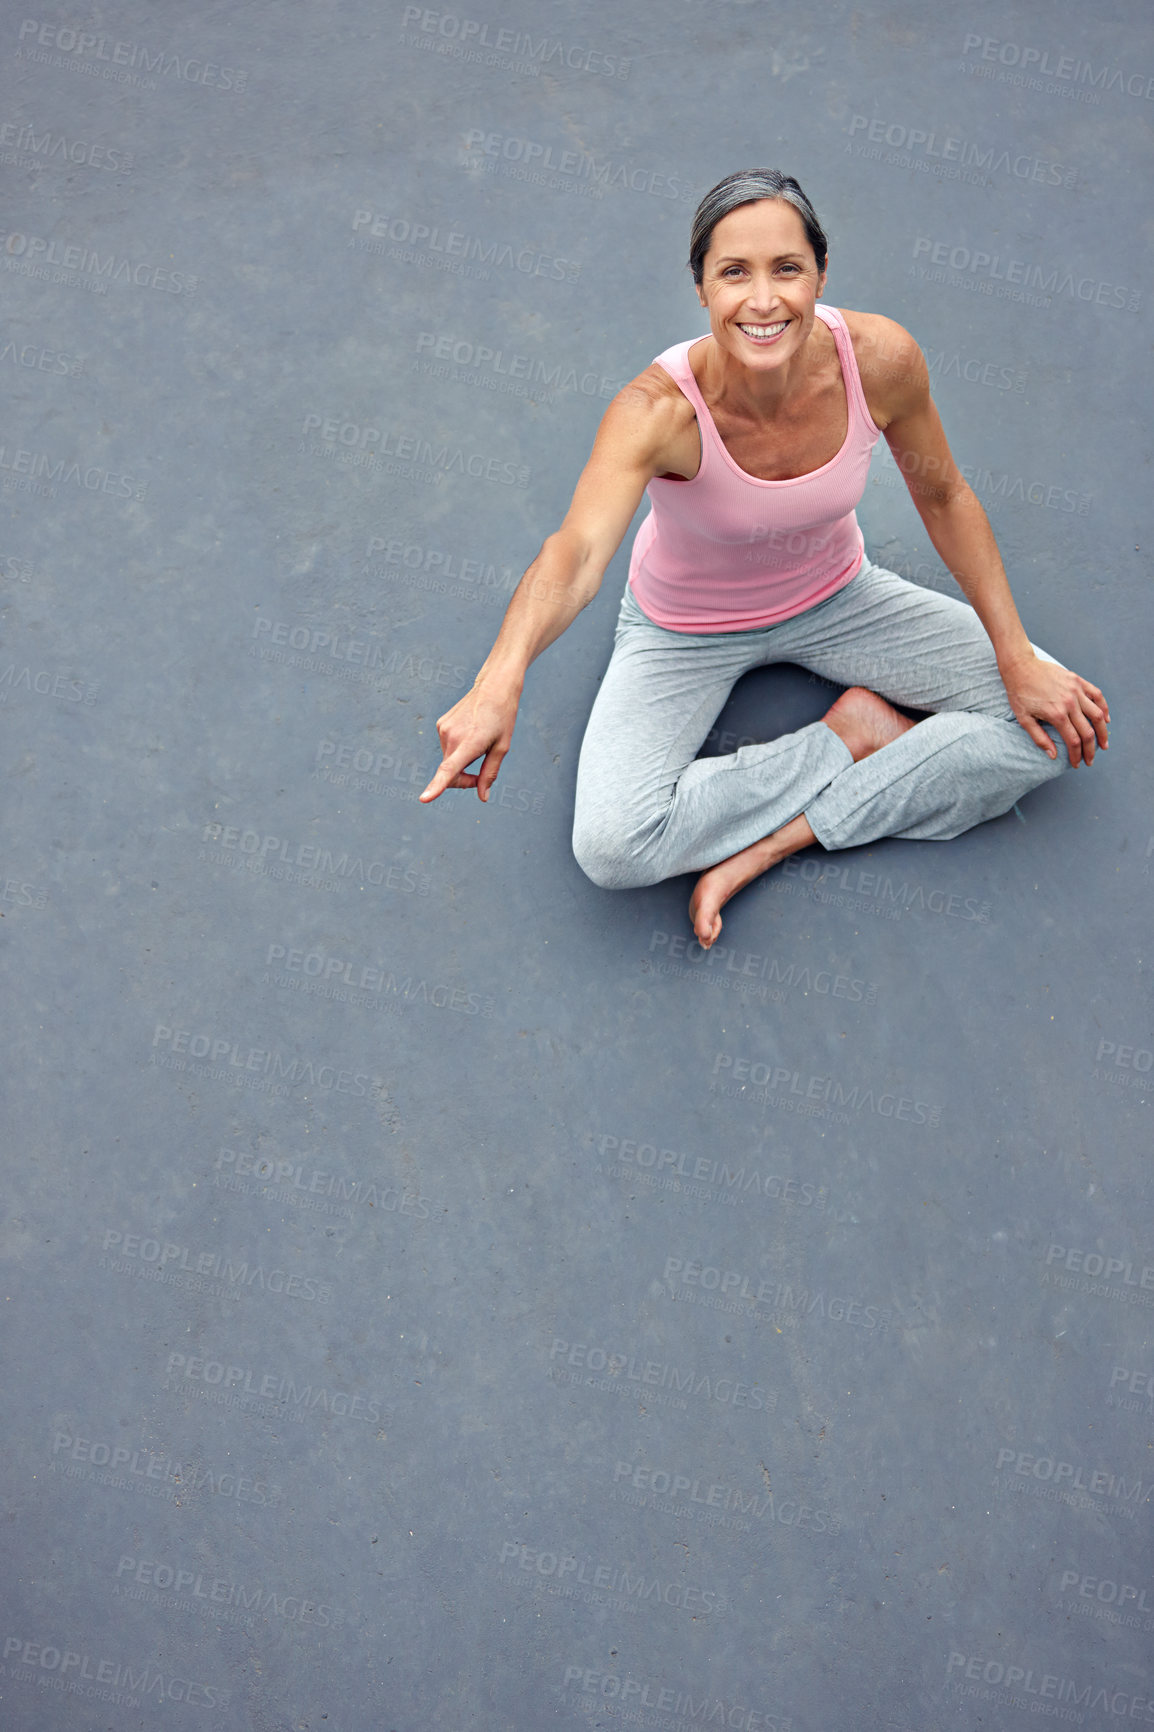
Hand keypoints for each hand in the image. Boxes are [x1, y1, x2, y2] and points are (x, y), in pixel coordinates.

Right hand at [419, 680, 519, 802]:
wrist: (494, 687)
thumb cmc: (503, 718)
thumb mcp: (502, 747)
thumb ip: (490, 773)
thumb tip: (482, 796)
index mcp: (470, 743)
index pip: (449, 769)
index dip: (437, 786)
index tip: (424, 798)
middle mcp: (453, 736)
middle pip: (450, 772)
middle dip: (463, 779)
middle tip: (479, 776)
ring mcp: (443, 729)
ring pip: (448, 760)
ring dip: (460, 763)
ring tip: (478, 745)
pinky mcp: (440, 724)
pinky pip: (447, 747)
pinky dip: (457, 750)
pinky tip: (470, 734)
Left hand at [998, 651, 1109, 765]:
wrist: (1020, 667)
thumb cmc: (1019, 694)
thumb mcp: (1024, 719)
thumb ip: (1039, 738)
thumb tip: (1053, 756)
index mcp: (1056, 714)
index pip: (1073, 741)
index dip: (1077, 755)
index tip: (1077, 764)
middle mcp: (1069, 703)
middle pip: (1088, 731)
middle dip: (1091, 750)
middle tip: (1090, 760)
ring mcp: (1075, 690)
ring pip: (1097, 714)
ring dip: (1103, 732)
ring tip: (1104, 744)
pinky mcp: (1077, 680)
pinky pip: (1097, 695)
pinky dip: (1104, 708)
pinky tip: (1105, 719)